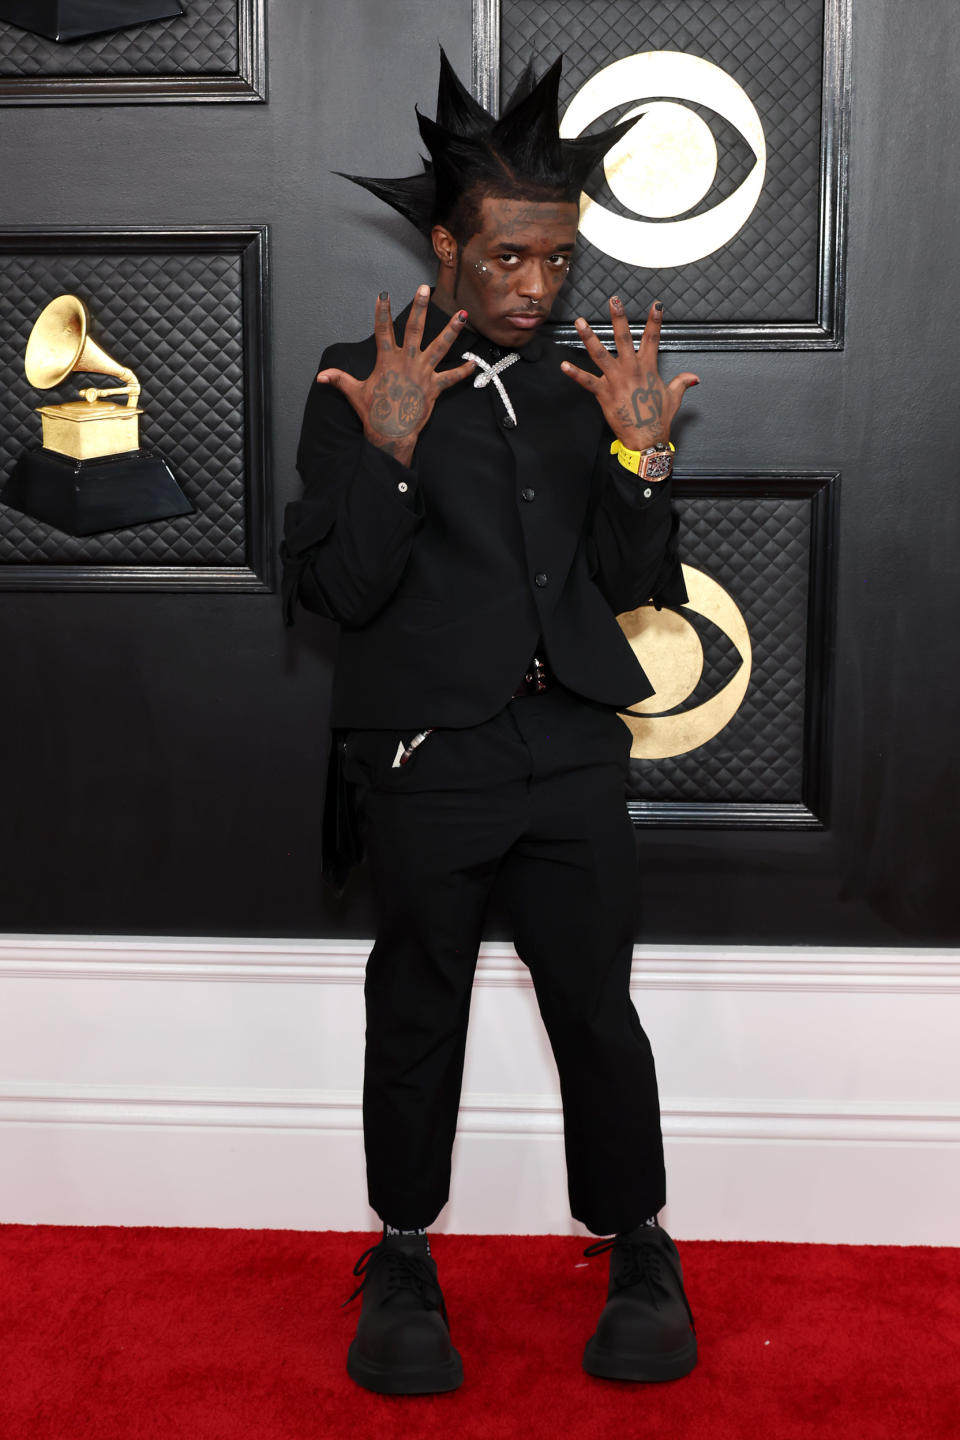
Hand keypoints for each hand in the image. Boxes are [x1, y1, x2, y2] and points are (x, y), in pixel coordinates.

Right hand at [316, 285, 475, 465]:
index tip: (383, 294)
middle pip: (414, 329)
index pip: (382, 330)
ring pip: (440, 346)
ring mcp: (423, 372)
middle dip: (419, 308)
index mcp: (387, 360)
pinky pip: (452, 378)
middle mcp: (406, 361)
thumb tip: (320, 376)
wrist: (391, 432)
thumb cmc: (372, 412)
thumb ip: (339, 379)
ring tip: (463, 315)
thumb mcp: (354, 393)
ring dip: (452, 331)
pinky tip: (474, 363)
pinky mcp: (434, 387)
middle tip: (424, 289)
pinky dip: (463, 372)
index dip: (382, 312)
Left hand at [560, 298, 698, 451]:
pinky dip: (575, 374)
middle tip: (613, 301)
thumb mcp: (673, 397)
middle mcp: (631, 369)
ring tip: (580, 322)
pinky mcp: (604, 393)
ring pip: (600, 353)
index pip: (653, 339)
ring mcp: (616, 380)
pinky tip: (564, 365)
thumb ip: (681, 383)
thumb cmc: (658, 418)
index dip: (655, 321)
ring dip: (589, 337)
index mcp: (648, 367)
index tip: (656, 305)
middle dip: (619, 318)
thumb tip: (694, 377)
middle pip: (623, 338)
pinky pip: (586, 382)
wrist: (646, 438)